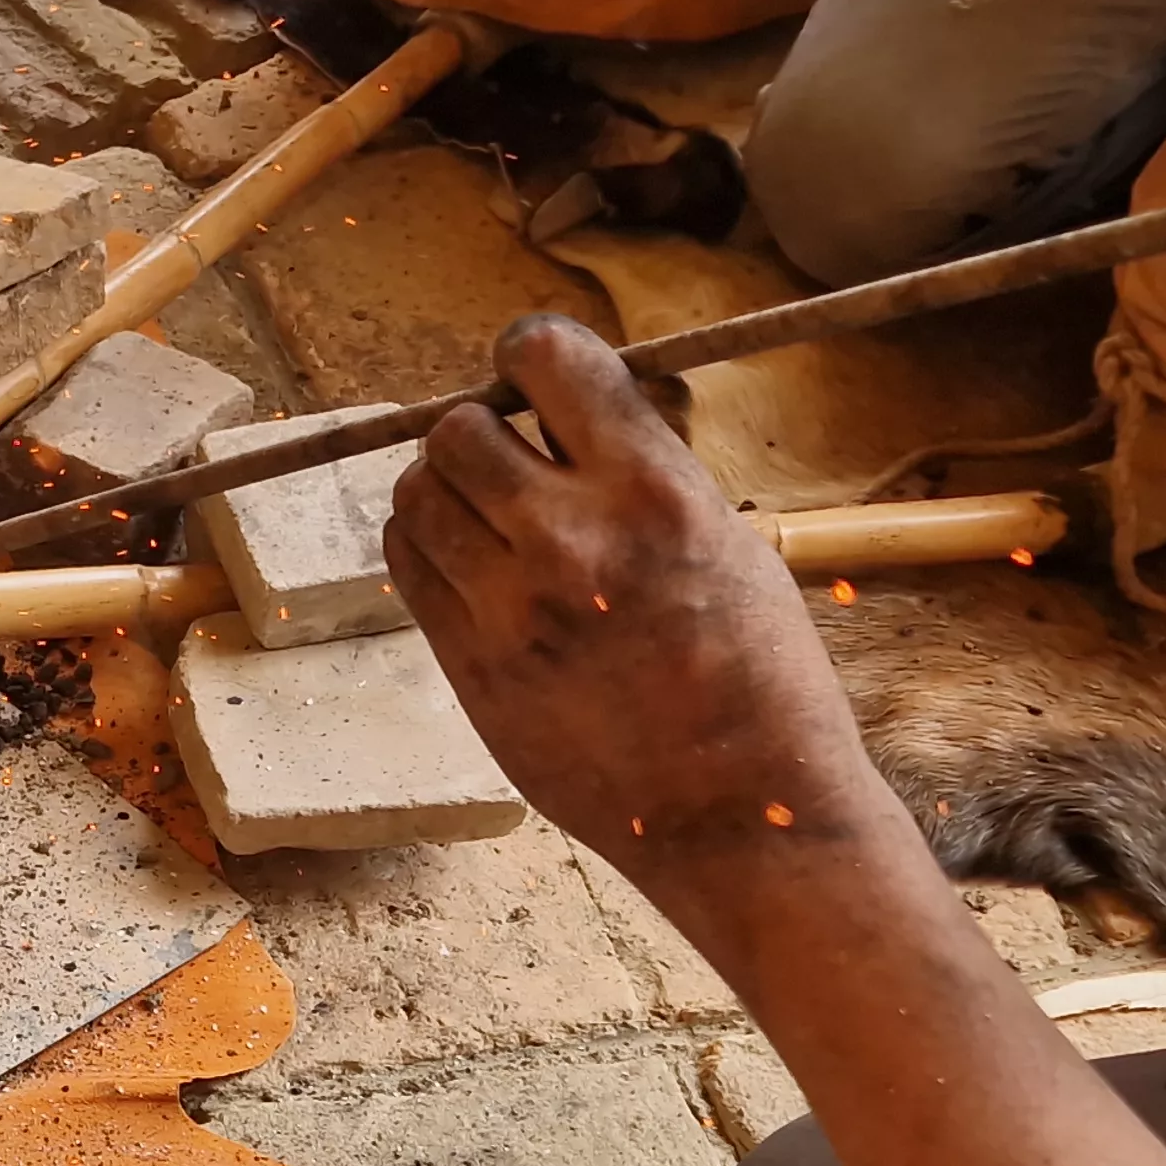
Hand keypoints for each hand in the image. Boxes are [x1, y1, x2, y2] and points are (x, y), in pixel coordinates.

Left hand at [384, 317, 903, 911]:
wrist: (738, 814)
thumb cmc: (760, 678)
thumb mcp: (732, 543)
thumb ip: (642, 472)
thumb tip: (567, 414)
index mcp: (654, 492)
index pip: (547, 359)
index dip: (529, 352)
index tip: (529, 366)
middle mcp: (570, 539)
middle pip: (458, 429)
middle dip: (480, 429)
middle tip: (510, 456)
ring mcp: (509, 608)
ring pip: (416, 495)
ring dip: (443, 488)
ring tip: (487, 513)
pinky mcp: (469, 667)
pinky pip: (405, 566)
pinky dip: (423, 545)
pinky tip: (465, 559)